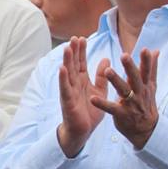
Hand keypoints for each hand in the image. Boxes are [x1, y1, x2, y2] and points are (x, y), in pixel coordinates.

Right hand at [56, 37, 109, 157]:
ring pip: (67, 73)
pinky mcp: (67, 100)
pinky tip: (62, 69)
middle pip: (73, 64)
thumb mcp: (99, 91)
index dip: (81, 51)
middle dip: (74, 52)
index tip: (82, 38)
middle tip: (74, 38)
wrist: (83, 130)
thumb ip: (101, 76)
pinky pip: (65, 88)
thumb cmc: (90, 111)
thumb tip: (106, 59)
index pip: (81, 63)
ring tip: (67, 48)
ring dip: (67, 61)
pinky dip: (63, 78)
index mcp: (82, 81)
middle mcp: (74, 84)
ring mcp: (69, 91)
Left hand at [91, 48, 159, 149]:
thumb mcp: (150, 86)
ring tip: (107, 71)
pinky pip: (111, 108)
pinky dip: (102, 103)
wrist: (146, 130)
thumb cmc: (145, 103)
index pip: (146, 71)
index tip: (144, 49)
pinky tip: (92, 98)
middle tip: (124, 55)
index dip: (146, 61)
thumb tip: (156, 50)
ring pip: (124, 91)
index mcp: (145, 85)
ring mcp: (131, 104)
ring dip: (116, 80)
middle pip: (135, 78)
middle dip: (130, 67)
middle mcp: (139, 93)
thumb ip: (151, 68)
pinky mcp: (121, 114)